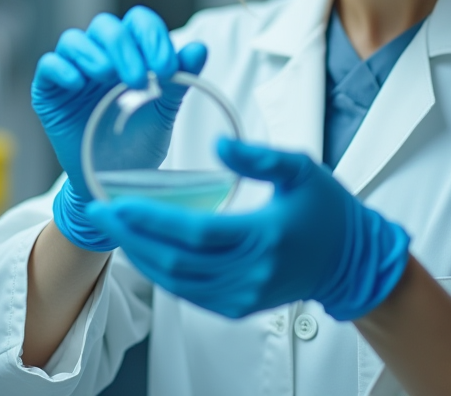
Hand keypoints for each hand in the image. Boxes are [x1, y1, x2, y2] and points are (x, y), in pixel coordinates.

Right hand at [32, 6, 206, 250]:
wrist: (112, 180)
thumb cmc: (137, 143)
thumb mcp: (163, 111)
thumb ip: (179, 80)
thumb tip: (199, 49)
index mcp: (130, 53)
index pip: (137, 22)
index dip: (151, 36)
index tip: (167, 68)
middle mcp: (99, 55)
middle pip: (105, 27)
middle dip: (123, 47)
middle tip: (137, 79)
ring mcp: (72, 72)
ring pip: (73, 40)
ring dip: (92, 54)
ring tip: (107, 77)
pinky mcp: (48, 92)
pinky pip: (48, 66)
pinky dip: (62, 69)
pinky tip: (78, 85)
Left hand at [86, 139, 409, 319]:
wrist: (351, 260)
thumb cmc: (327, 209)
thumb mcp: (301, 168)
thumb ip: (259, 156)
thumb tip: (217, 144)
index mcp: (264, 236)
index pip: (193, 232)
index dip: (150, 219)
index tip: (116, 202)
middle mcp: (250, 273)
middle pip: (175, 260)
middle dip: (131, 236)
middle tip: (99, 212)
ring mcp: (243, 295)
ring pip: (176, 282)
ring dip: (140, 256)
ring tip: (114, 229)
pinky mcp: (239, 307)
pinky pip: (189, 294)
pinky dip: (160, 274)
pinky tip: (143, 252)